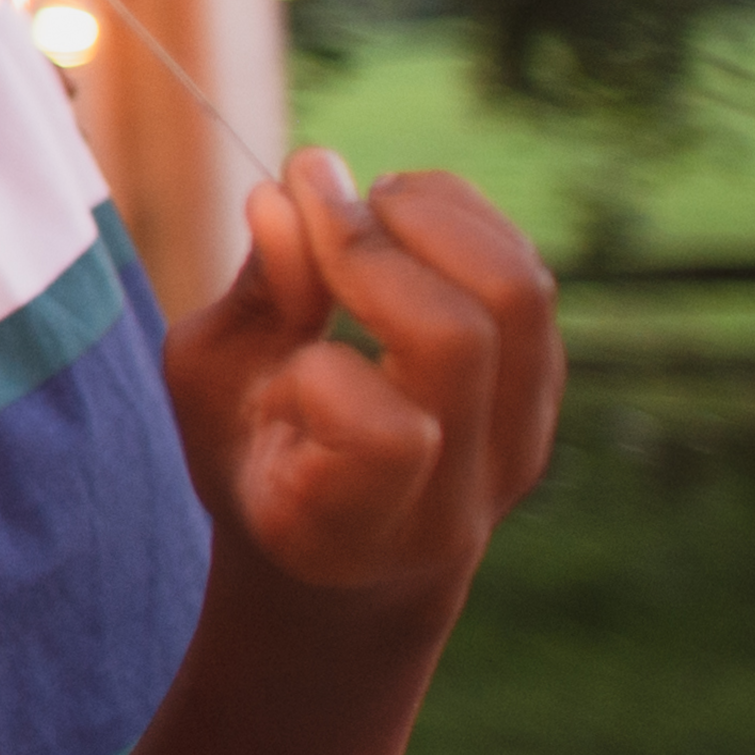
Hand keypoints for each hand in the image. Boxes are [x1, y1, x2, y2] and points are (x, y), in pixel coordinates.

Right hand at [161, 149, 560, 599]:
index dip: (326, 368)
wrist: (347, 558)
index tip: (277, 346)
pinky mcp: (542, 399)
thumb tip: (286, 195)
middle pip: (461, 338)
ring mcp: (515, 454)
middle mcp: (453, 508)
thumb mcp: (212, 396)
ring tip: (364, 203)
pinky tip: (401, 213)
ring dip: (434, 217)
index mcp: (350, 534)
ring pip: (518, 294)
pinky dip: (464, 220)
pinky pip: (529, 277)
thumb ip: (251, 302)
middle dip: (377, 246)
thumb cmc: (254, 463)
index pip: (391, 437)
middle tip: (313, 198)